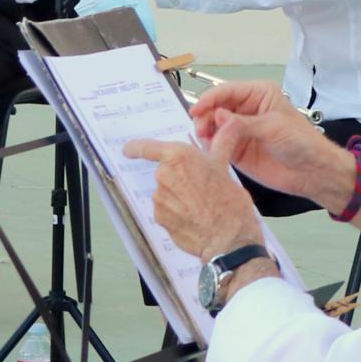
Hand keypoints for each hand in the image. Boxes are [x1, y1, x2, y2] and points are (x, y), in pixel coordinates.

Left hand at [124, 137, 267, 264]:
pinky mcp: (159, 217)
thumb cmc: (229, 204)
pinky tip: (194, 216)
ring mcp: (159, 198)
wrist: (228, 238)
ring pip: (166, 192)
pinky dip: (176, 212)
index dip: (136, 148)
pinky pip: (165, 210)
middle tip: (200, 185)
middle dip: (178, 177)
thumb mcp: (227, 168)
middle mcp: (164, 176)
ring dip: (178, 196)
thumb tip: (231, 123)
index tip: (130, 149)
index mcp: (179, 157)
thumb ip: (223, 142)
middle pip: (164, 172)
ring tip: (201, 204)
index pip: (146, 147)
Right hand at [185, 80, 353, 209]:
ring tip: (206, 140)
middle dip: (205, 117)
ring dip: (205, 132)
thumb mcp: (273, 127)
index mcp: (259, 94)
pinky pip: (216, 144)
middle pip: (215, 107)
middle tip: (201, 130)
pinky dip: (209, 146)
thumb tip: (217, 116)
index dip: (209, 99)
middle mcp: (246, 109)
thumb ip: (243, 122)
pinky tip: (210, 150)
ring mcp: (239, 130)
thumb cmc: (302, 142)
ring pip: (212, 126)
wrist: (312, 171)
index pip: (227, 91)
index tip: (196, 110)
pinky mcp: (236, 149)